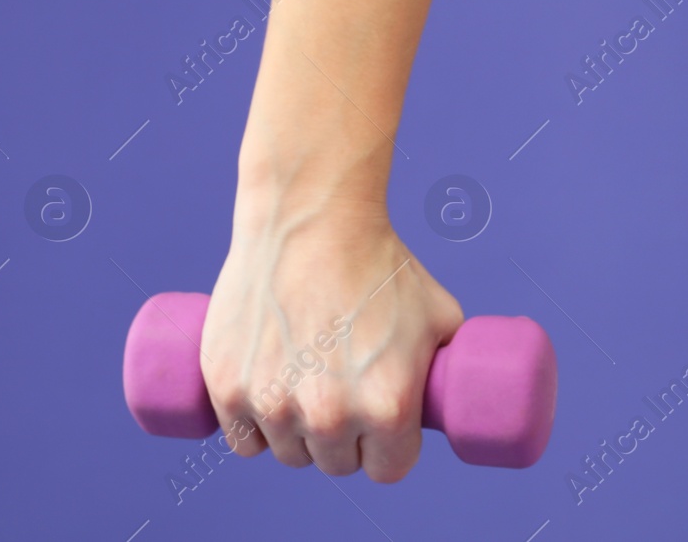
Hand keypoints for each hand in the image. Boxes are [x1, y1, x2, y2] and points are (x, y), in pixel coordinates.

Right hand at [200, 192, 462, 481]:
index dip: (388, 448)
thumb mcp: (439, 316)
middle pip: (336, 463)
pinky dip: (252, 428)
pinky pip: (243, 437)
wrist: (311, 218)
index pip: (387, 469)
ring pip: (288, 452)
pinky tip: (264, 403)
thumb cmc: (379, 262)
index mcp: (387, 410)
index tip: (381, 426)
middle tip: (340, 394)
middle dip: (343, 439)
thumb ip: (445, 366)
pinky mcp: (228, 385)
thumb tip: (459, 396)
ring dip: (296, 434)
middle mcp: (329, 417)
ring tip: (302, 386)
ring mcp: (274, 403)